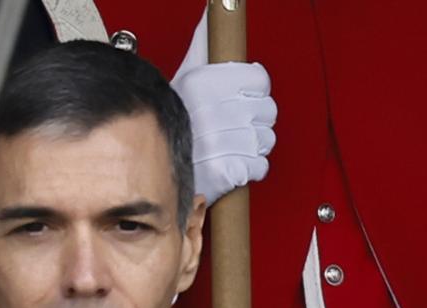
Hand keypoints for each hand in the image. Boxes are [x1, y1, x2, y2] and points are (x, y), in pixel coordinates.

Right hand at [172, 18, 276, 205]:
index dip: (255, 91)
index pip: (259, 80)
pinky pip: (259, 167)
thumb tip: (214, 8)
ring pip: (266, 140)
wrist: (157, 172)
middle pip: (268, 111)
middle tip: (235, 126)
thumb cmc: (177, 124)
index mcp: (205, 83)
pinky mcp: (226, 173)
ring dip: (254, 146)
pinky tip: (233, 164)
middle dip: (256, 120)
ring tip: (233, 146)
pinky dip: (250, 169)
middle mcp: (212, 111)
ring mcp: (220, 144)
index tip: (243, 98)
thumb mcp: (186, 75)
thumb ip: (205, 43)